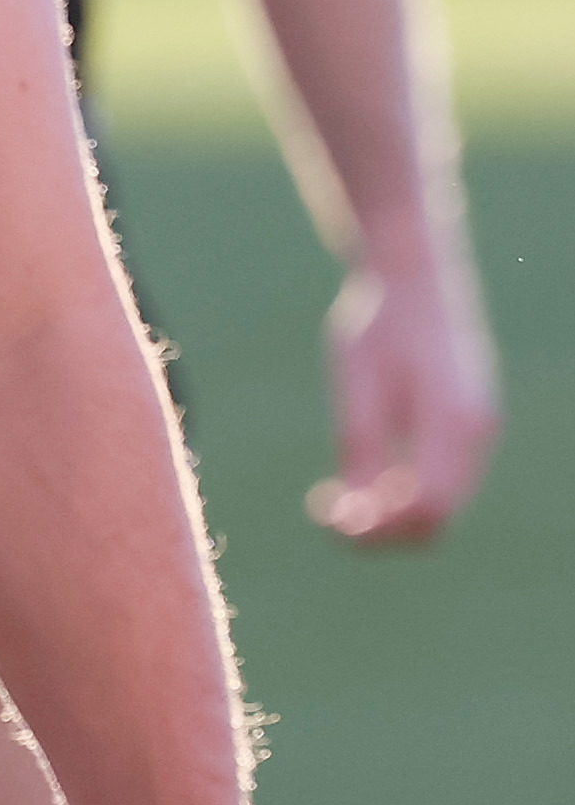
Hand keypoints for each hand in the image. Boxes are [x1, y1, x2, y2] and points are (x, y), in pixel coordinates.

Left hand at [312, 249, 500, 546]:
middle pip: (438, 515)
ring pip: (441, 505)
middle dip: (384, 530)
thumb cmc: (379, 322)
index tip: (329, 519)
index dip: (381, 528)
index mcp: (455, 421)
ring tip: (336, 500)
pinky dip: (403, 494)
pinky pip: (440, 481)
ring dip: (391, 515)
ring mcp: (478, 431)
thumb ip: (361, 448)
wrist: (413, 275)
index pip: (429, 505)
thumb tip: (353, 513)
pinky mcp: (466, 427)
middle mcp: (478, 432)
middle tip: (327, 516)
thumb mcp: (358, 384)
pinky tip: (359, 482)